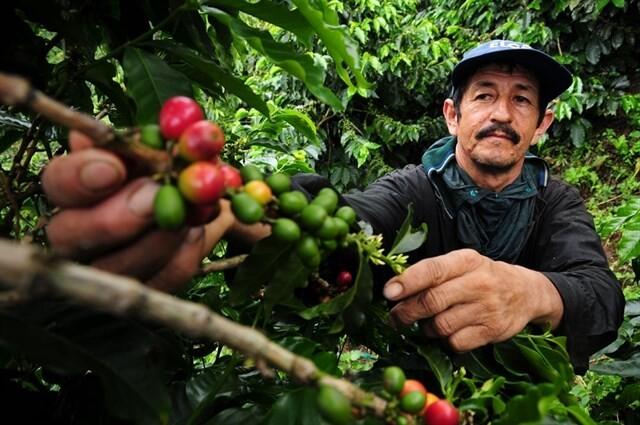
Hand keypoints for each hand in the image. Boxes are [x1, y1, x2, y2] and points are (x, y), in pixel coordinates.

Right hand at [42, 130, 237, 291]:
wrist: (208, 201)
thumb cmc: (176, 168)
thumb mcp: (165, 150)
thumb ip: (148, 144)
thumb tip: (125, 138)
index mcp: (79, 188)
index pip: (58, 182)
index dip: (79, 176)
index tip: (113, 167)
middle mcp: (79, 232)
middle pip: (70, 235)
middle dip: (116, 217)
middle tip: (155, 195)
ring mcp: (108, 267)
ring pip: (119, 267)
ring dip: (162, 235)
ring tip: (193, 209)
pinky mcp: (145, 288)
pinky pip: (163, 280)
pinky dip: (187, 252)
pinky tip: (199, 229)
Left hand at [383, 249, 562, 350]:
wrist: (526, 292)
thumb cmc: (482, 276)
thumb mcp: (461, 264)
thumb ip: (432, 273)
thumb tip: (395, 288)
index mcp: (466, 260)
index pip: (432, 270)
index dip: (407, 282)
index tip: (388, 292)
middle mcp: (478, 283)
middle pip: (432, 301)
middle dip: (406, 312)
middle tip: (394, 317)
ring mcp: (487, 308)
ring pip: (441, 325)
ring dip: (426, 328)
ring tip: (427, 322)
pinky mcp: (493, 331)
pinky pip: (456, 343)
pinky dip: (446, 340)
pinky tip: (449, 332)